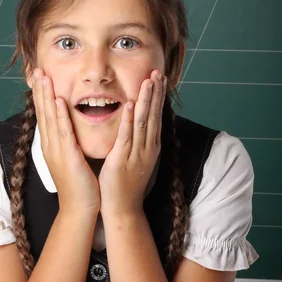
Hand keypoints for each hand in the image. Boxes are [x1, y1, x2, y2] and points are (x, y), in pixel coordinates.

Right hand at [31, 68, 100, 215]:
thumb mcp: (72, 158)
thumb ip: (70, 142)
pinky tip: (58, 101)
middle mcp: (50, 145)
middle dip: (40, 90)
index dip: (42, 95)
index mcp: (52, 145)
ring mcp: (57, 150)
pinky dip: (60, 116)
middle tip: (36, 70)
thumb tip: (71, 129)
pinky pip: (63, 132)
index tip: (40, 77)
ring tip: (44, 77)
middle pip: (43, 112)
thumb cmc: (80, 185)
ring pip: (50, 118)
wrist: (79, 208)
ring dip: (46, 96)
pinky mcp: (67, 156)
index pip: (45, 115)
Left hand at [98, 70, 165, 218]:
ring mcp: (136, 153)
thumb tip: (137, 126)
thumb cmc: (126, 185)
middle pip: (154, 115)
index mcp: (150, 147)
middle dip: (155, 92)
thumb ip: (137, 142)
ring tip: (149, 80)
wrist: (123, 209)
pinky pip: (127, 136)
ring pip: (144, 122)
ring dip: (147, 100)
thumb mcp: (136, 159)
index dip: (158, 97)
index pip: (156, 117)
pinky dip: (130, 120)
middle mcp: (147, 148)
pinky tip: (132, 104)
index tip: (158, 78)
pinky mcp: (122, 160)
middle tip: (157, 72)